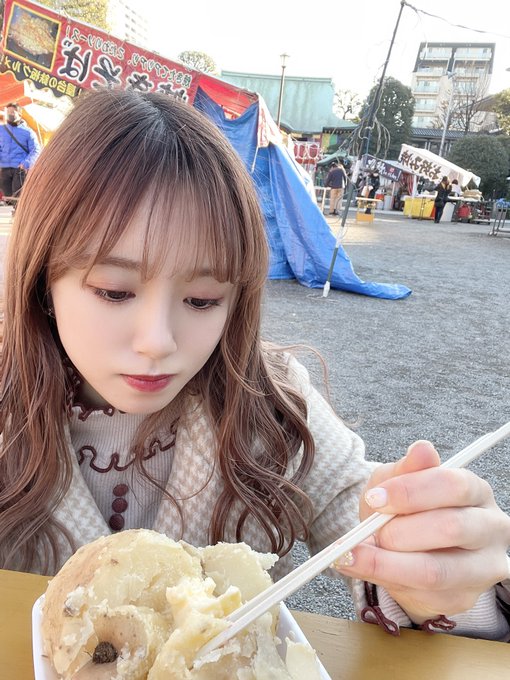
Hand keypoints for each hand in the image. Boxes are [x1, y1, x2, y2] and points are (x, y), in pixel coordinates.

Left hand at [334, 441, 509, 622]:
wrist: (404, 549)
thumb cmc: (405, 509)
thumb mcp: (398, 482)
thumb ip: (407, 469)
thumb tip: (423, 449)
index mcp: (475, 491)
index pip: (453, 485)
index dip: (410, 491)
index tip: (374, 497)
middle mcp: (490, 528)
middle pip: (452, 527)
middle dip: (400, 530)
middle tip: (370, 530)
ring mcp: (482, 568)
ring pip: (436, 570)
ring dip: (388, 562)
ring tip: (357, 553)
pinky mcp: (464, 598)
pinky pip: (422, 594)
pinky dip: (384, 580)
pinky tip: (360, 567)